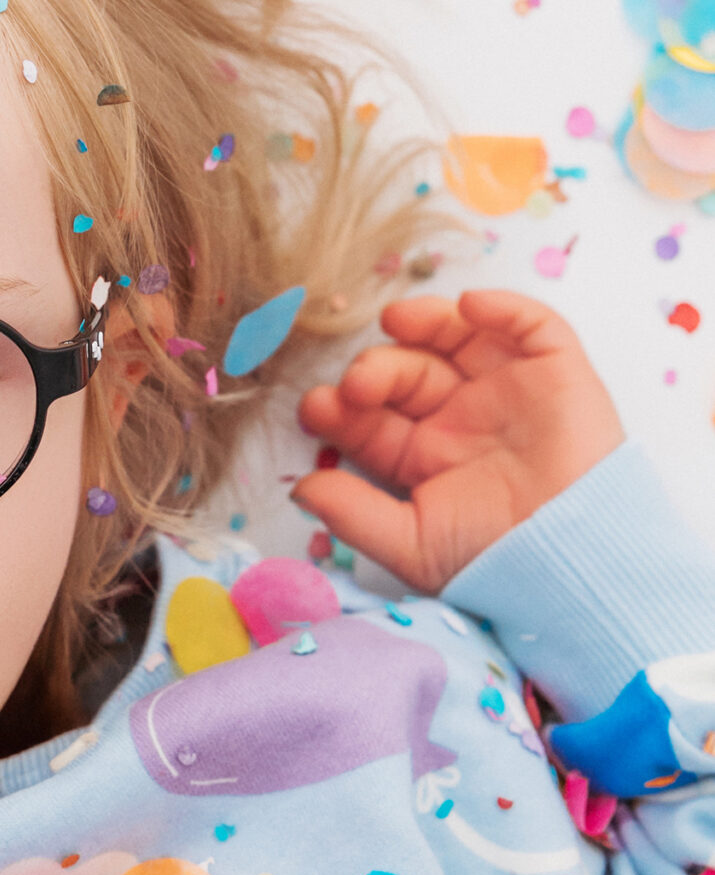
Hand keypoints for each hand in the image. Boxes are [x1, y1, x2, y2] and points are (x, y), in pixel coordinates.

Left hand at [292, 291, 622, 590]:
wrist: (576, 567)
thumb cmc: (498, 563)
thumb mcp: (413, 544)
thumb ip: (353, 513)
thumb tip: (298, 487)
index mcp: (424, 457)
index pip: (372, 419)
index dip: (341, 408)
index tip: (317, 407)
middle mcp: (461, 417)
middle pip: (406, 373)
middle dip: (375, 371)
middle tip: (357, 385)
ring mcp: (506, 391)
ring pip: (457, 336)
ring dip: (425, 322)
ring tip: (397, 322)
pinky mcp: (556, 373)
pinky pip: (531, 326)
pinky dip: (502, 307)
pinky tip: (469, 308)